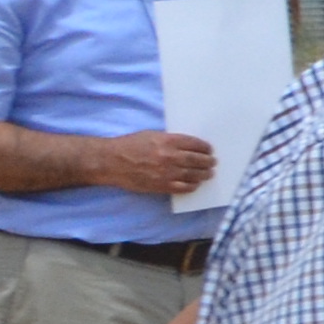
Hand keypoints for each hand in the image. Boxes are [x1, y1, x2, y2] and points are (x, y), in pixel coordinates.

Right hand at [93, 128, 212, 198]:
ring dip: (204, 174)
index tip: (209, 150)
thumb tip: (188, 146)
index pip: (195, 144)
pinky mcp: (161, 185)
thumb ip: (170, 140)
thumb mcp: (151, 135)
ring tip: (209, 173)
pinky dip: (192, 186)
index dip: (205, 147)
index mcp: (167, 141)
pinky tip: (195, 184)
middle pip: (197, 160)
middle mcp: (170, 157)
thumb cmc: (129, 146)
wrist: (110, 161)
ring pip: (193, 175)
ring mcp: (166, 172)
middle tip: (213, 162)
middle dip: (208, 161)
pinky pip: (183, 188)